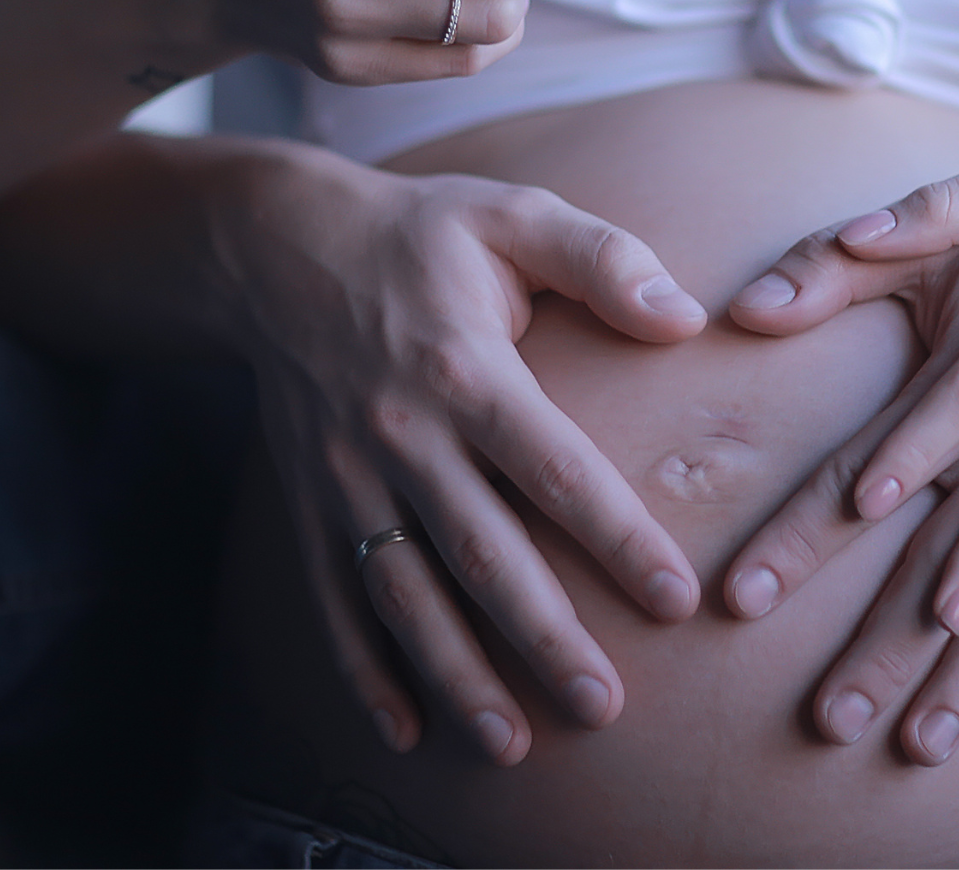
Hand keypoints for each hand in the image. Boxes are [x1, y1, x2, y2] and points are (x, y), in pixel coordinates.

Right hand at [215, 145, 708, 763]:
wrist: (272, 246)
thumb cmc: (420, 233)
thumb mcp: (514, 213)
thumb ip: (603, 258)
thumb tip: (685, 316)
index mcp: (466, 368)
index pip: (555, 468)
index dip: (617, 537)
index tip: (675, 600)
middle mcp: (403, 434)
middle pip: (481, 553)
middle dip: (543, 636)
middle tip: (602, 706)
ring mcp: (348, 477)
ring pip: (406, 593)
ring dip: (456, 673)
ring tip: (510, 745)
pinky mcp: (311, 503)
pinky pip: (333, 599)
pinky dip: (363, 669)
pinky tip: (403, 730)